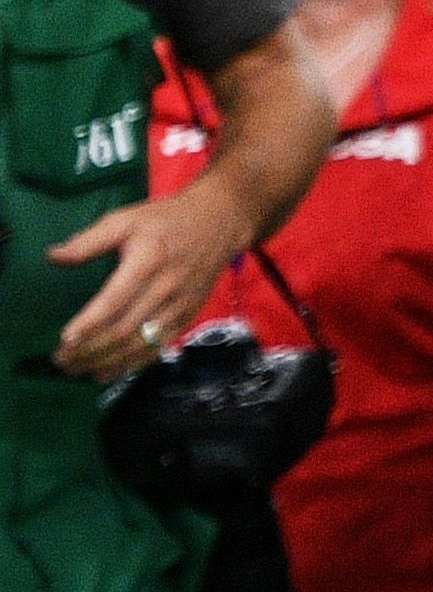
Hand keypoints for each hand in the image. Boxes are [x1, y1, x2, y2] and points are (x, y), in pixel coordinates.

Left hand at [45, 189, 250, 381]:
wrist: (219, 222)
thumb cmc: (166, 221)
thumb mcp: (125, 219)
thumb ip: (89, 240)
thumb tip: (53, 256)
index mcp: (149, 260)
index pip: (116, 299)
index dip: (91, 322)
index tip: (65, 338)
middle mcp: (167, 286)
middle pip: (126, 327)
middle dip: (90, 349)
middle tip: (61, 359)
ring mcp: (180, 304)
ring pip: (141, 342)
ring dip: (106, 361)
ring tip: (77, 369)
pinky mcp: (188, 315)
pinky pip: (158, 346)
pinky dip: (131, 364)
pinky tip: (107, 371)